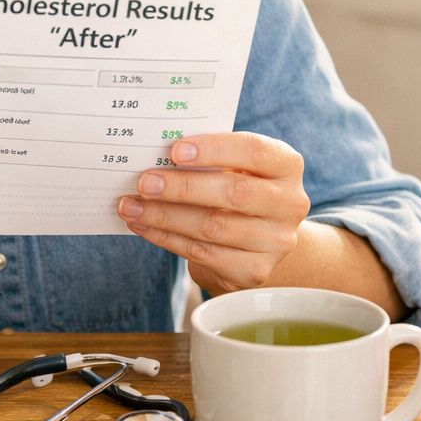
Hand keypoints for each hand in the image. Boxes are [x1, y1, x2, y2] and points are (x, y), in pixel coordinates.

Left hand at [116, 131, 309, 295]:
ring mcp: (275, 242)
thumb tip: (154, 153)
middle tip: (144, 182)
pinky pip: (202, 253)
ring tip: (131, 205)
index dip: (214, 149)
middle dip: (183, 187)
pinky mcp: (254, 271)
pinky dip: (166, 237)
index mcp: (286, 165)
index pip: (254, 151)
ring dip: (165, 216)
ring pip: (213, 227)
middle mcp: (290, 204)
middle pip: (234, 193)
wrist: (257, 237)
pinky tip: (142, 225)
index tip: (175, 150)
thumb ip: (207, 157)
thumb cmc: (236, 186)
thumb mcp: (234, 165)